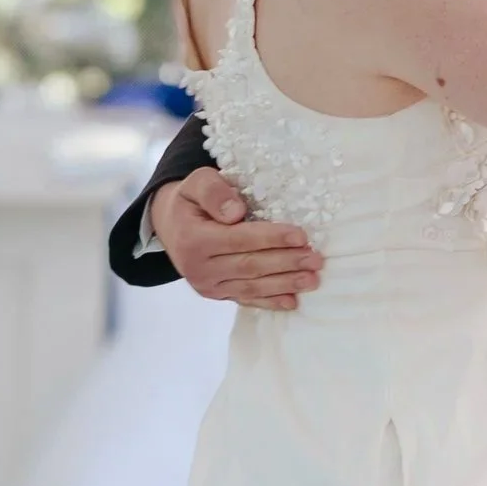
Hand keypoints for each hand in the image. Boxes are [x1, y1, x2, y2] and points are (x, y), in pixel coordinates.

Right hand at [150, 168, 322, 309]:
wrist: (170, 226)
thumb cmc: (190, 201)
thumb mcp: (197, 183)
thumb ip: (214, 192)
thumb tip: (236, 213)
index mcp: (194, 239)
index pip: (240, 239)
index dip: (272, 238)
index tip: (301, 236)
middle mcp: (199, 268)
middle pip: (250, 266)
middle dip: (287, 263)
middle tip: (316, 260)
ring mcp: (207, 285)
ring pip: (252, 287)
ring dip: (285, 284)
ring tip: (313, 279)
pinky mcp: (216, 295)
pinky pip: (246, 300)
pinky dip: (270, 302)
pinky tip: (292, 301)